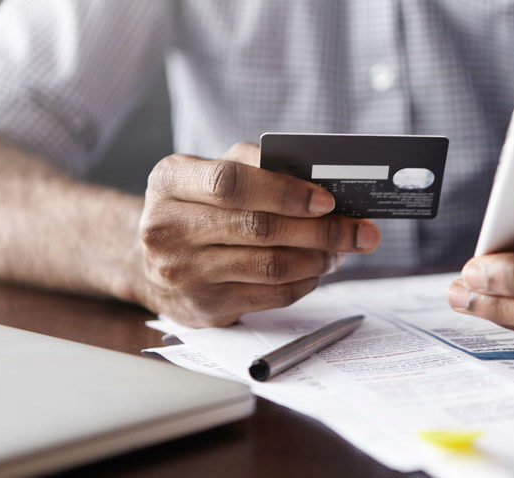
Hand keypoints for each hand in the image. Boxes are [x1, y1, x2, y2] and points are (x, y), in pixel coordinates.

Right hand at [135, 143, 379, 326]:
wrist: (154, 261)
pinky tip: (317, 269)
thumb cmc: (198, 207)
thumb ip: (258, 166)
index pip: (230, 184)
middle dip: (322, 230)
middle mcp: (167, 227)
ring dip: (318, 258)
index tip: (327, 200)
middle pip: (260, 229)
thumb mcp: (212, 172)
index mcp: (170, 180)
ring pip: (271, 266)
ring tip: (339, 249)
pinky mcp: (205, 306)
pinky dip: (305, 281)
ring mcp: (183, 272)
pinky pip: (271, 295)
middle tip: (359, 230)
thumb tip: (322, 182)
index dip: (285, 192)